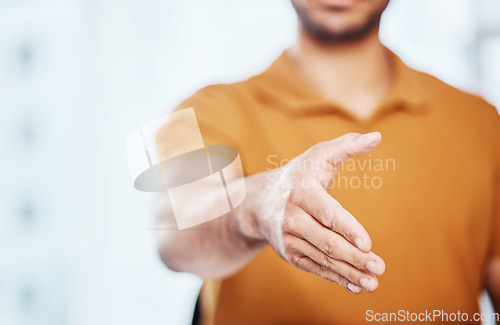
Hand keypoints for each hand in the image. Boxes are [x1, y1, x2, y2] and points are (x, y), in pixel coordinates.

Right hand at [243, 132, 385, 293]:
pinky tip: (356, 285)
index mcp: (302, 193)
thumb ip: (347, 146)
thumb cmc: (298, 175)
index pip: (327, 212)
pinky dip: (337, 278)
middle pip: (327, 241)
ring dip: (349, 272)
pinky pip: (316, 268)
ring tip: (373, 283)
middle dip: (354, 257)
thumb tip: (376, 136)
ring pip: (323, 259)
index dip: (347, 228)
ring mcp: (290, 239)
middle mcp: (292, 218)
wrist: (260, 202)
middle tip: (380, 267)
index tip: (368, 243)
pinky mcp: (291, 254)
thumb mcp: (318, 156)